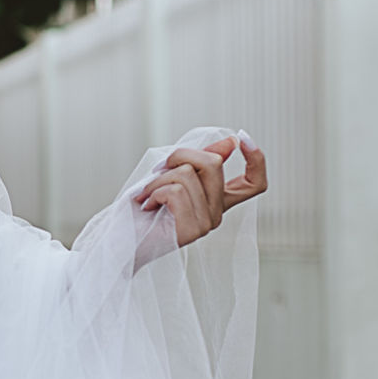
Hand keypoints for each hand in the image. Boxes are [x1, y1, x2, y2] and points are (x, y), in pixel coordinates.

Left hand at [136, 135, 266, 247]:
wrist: (120, 241)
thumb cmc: (141, 209)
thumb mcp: (171, 176)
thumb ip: (199, 161)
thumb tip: (230, 142)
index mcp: (216, 200)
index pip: (255, 184)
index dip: (257, 159)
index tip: (241, 137)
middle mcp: (217, 213)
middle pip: (214, 163)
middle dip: (180, 155)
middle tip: (158, 168)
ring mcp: (207, 223)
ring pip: (188, 174)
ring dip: (157, 178)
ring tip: (146, 195)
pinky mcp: (193, 230)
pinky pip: (176, 191)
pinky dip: (154, 192)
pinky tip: (147, 206)